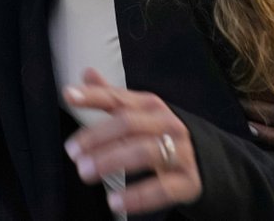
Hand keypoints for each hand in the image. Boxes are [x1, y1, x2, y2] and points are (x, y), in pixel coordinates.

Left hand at [64, 69, 201, 215]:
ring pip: (144, 152)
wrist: (204, 161)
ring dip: (111, 161)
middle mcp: (166, 124)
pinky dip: (137, 196)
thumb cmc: (158, 133)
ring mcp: (180, 152)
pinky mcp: (188, 181)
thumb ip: (111, 96)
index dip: (93, 95)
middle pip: (128, 124)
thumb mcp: (136, 113)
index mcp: (149, 105)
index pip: (117, 97)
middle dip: (97, 137)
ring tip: (85, 173)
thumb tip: (87, 71)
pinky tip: (114, 202)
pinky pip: (163, 189)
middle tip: (72, 154)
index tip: (68, 96)